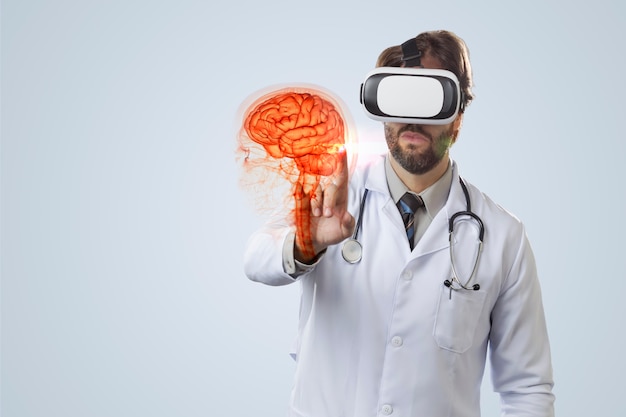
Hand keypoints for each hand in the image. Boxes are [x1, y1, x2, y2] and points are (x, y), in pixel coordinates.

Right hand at [294, 148, 354, 262]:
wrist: (315, 241)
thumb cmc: (333, 233)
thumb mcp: (344, 232)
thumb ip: (348, 224)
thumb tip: (347, 216)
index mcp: (341, 197)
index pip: (342, 176)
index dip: (342, 163)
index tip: (342, 150)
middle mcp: (328, 193)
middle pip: (329, 187)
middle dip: (329, 200)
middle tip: (328, 214)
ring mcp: (314, 196)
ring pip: (315, 191)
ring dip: (316, 203)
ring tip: (317, 215)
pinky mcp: (302, 201)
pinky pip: (300, 194)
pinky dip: (301, 195)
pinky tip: (304, 204)